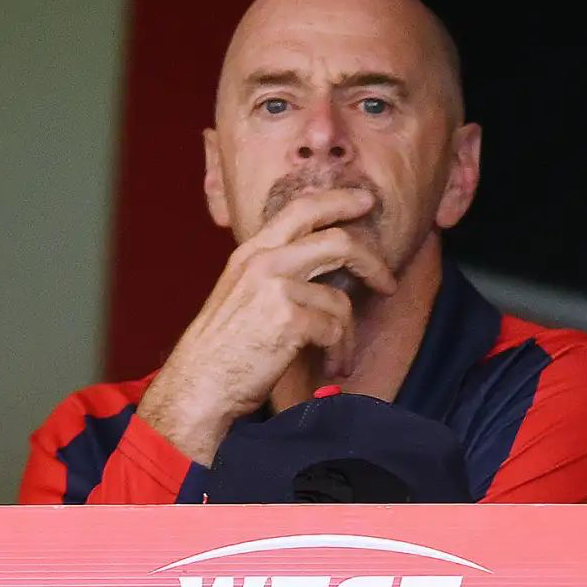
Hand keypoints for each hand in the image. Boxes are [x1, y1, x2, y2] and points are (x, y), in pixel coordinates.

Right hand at [136, 188, 396, 465]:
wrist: (198, 385)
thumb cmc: (222, 349)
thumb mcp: (241, 294)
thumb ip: (273, 273)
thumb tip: (320, 270)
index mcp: (251, 252)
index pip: (301, 210)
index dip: (338, 201)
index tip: (365, 201)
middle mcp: (263, 261)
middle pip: (337, 242)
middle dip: (372, 262)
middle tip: (388, 282)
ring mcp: (275, 287)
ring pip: (339, 299)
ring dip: (349, 335)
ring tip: (340, 357)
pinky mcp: (289, 319)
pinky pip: (334, 330)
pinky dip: (338, 352)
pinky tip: (330, 368)